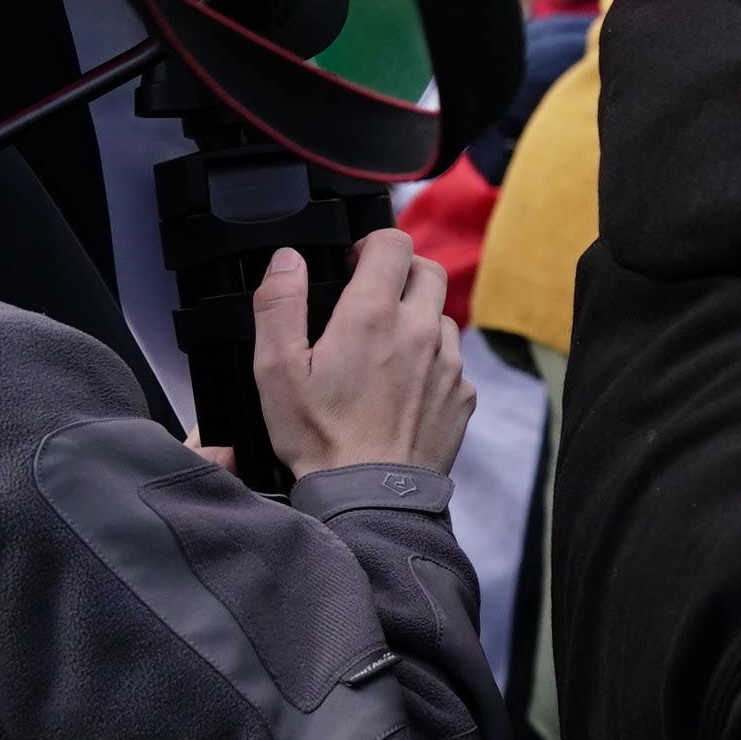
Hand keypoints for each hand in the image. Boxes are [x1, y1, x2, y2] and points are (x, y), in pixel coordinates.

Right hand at [252, 228, 474, 476]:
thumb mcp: (276, 370)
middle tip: (370, 300)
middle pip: (427, 271)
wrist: (370, 496)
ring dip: (418, 319)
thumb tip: (287, 259)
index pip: (394, 243)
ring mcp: (449, 363)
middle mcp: (421, 331)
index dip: (370, 245)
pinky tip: (403, 387)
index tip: (352, 266)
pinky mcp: (464, 394)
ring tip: (383, 350)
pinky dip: (432, 360)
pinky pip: (454, 360)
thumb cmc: (319, 436)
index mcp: (373, 316)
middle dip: (400, 274)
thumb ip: (279, 305)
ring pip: (442, 315)